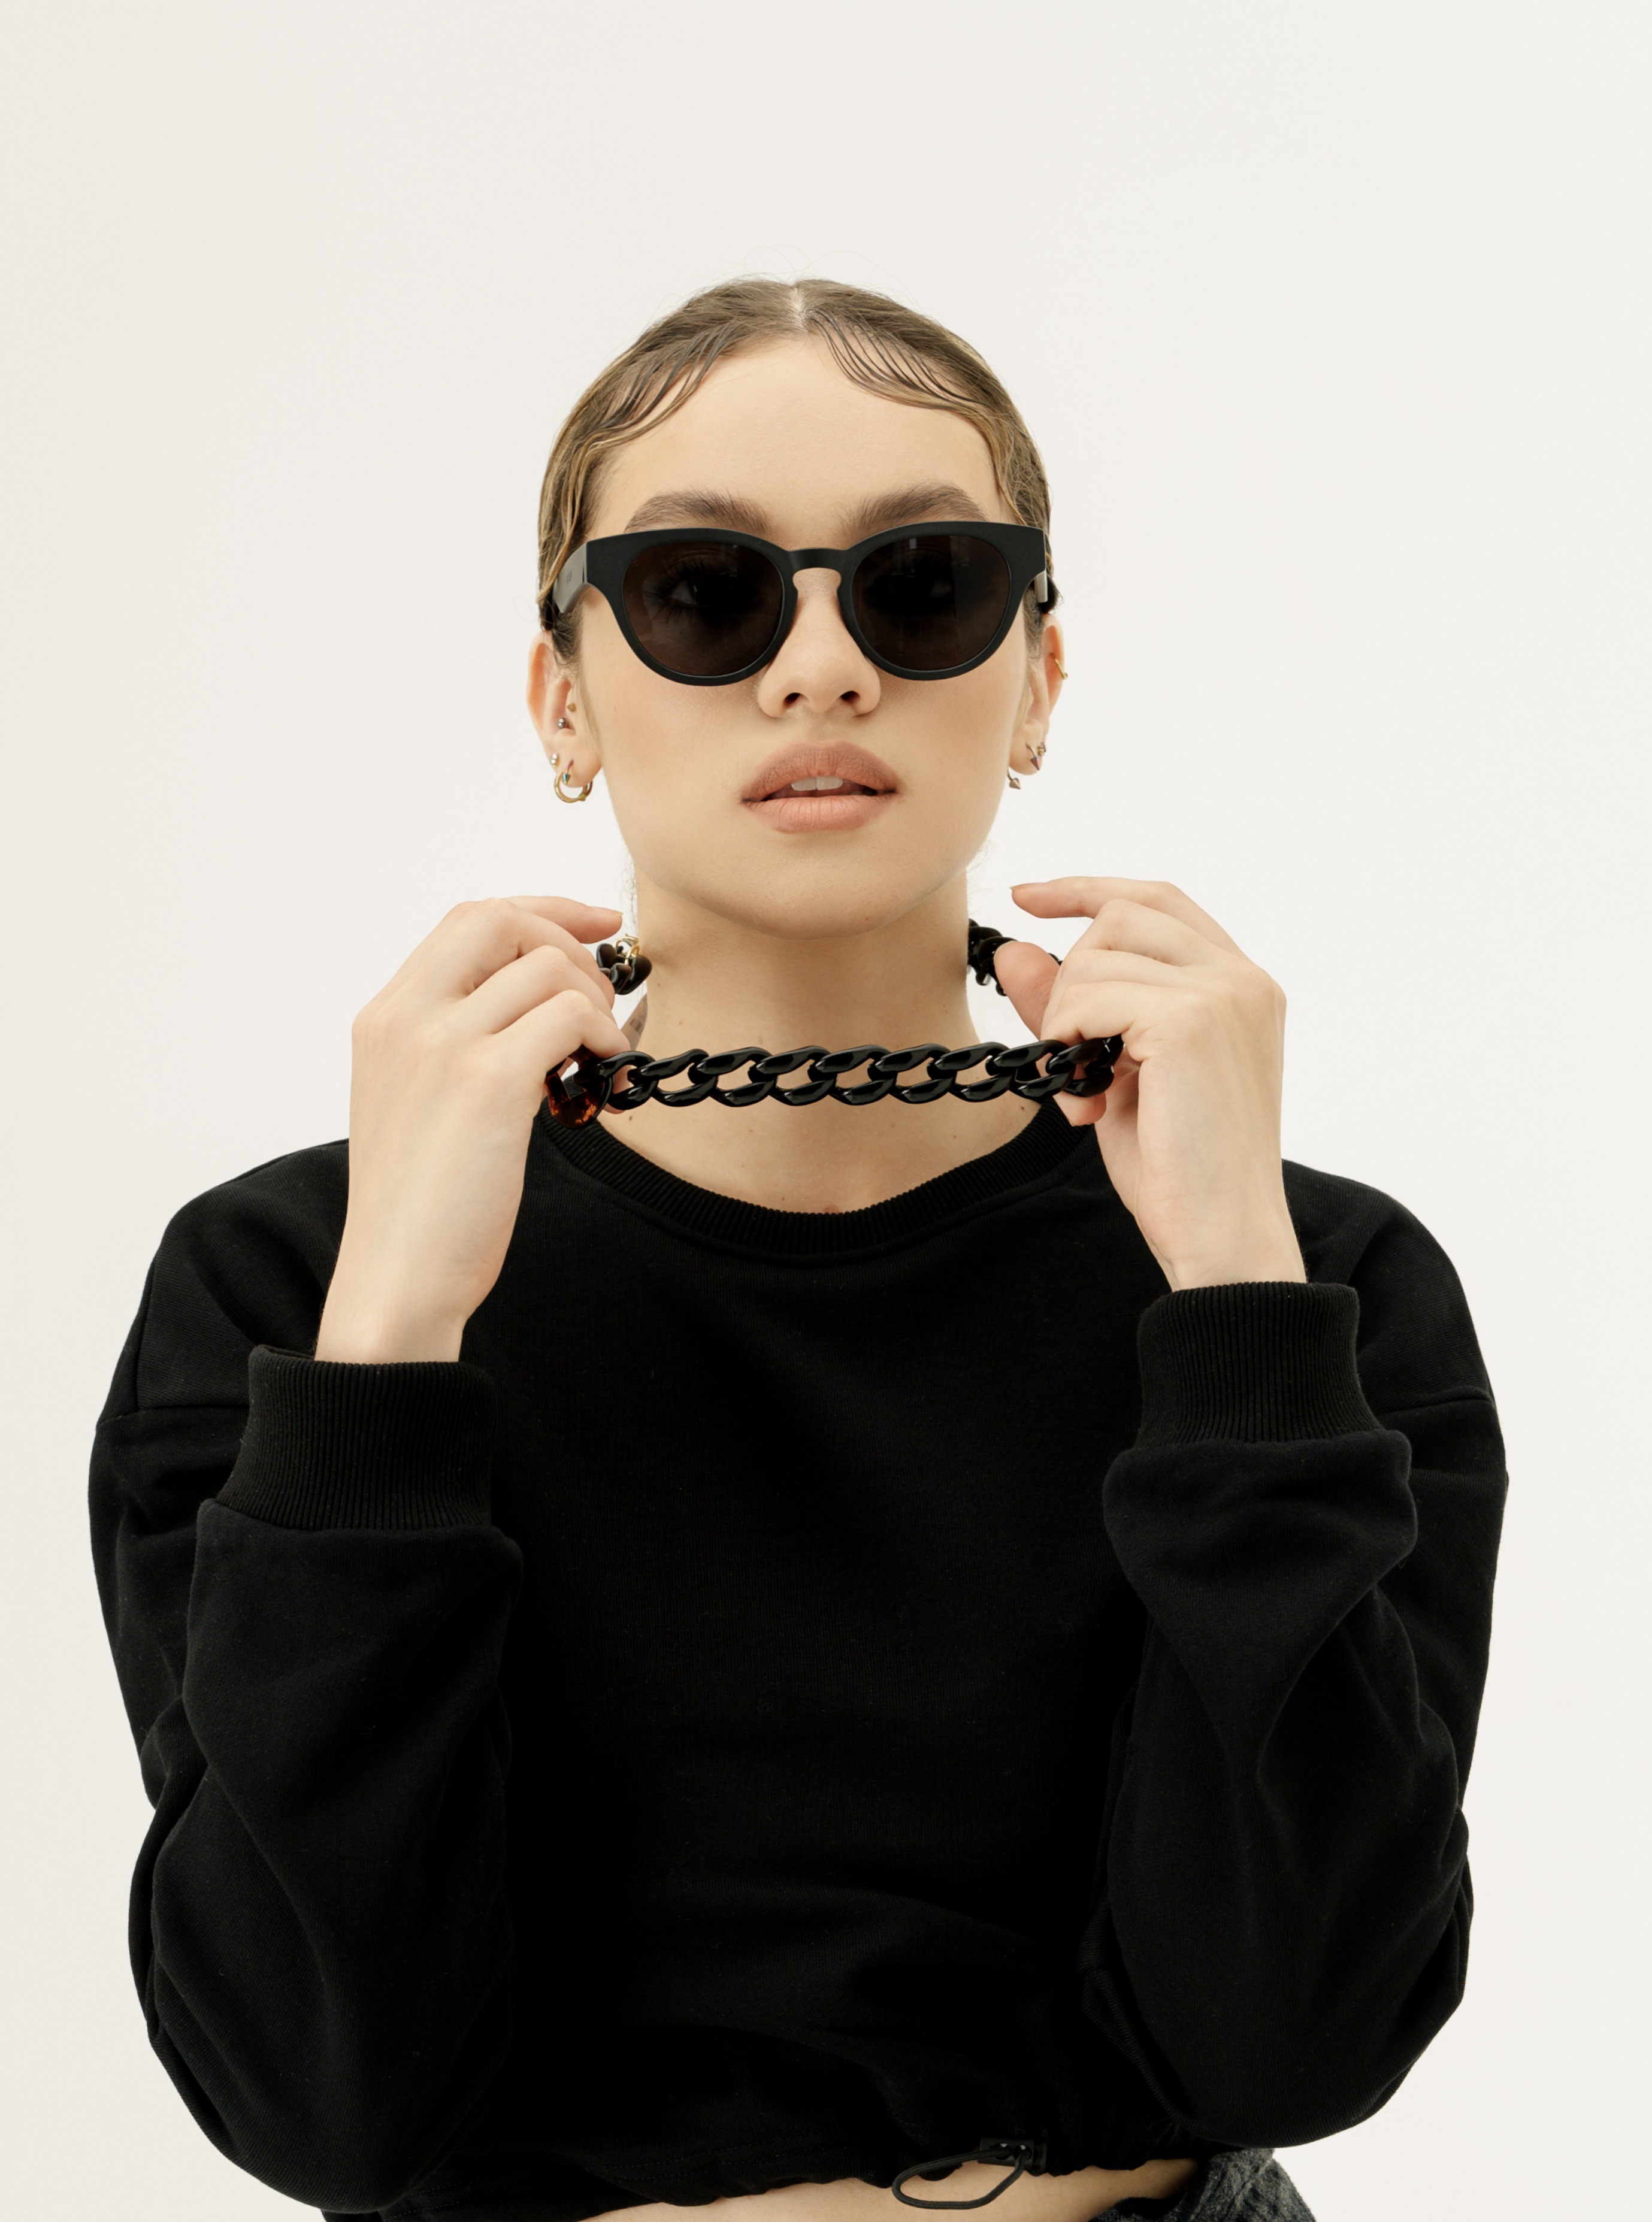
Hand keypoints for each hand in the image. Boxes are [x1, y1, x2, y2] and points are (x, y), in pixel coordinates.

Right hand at [316, 897, 632, 1360]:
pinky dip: (601, 1034)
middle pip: (503, 919)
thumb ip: (456, 1043)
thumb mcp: (418, 1102)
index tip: (597, 927)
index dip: (542, 912)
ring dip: (594, 999)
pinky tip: (604, 1073)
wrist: (396, 1278)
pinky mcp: (487, 1083)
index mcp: (384, 1018)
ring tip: (599, 1051)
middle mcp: (406, 1018)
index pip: (469, 919)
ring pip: (547, 968)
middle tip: (603, 997)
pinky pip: (568, 1016)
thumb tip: (537, 1005)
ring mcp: (443, 1045)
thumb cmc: (420, 1204)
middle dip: (570, 940)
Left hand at [995, 879, 1305, 1290]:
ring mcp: (1224, 994)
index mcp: (1242, 986)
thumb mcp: (1115, 1074)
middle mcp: (1244, 978)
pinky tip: (1086, 1100)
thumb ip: (1073, 1008)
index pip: (1160, 901)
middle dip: (1069, 976)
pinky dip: (1067, 1039)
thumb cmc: (1180, 1168)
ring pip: (1098, 953)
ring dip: (1065, 1018)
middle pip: (1123, 915)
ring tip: (1085, 1090)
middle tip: (1068, 1054)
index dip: (1089, 889)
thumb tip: (1011, 949)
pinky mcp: (1191, 1020)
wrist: (1223, 1237)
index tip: (1026, 896)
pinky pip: (1091, 995)